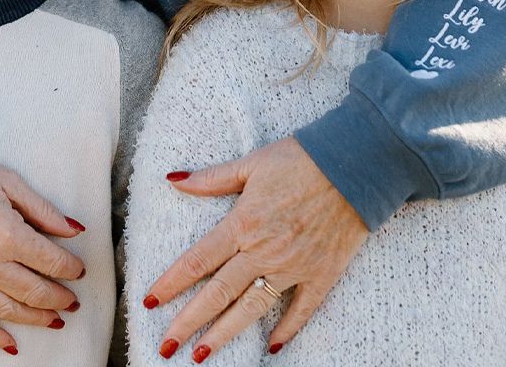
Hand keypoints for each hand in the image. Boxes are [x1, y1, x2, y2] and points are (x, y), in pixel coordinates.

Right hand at [0, 160, 86, 353]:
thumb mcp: (9, 182)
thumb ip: (43, 210)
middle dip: (60, 297)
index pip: (51, 261)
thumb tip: (74, 230)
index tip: (79, 270)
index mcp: (8, 234)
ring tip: (55, 320)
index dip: (70, 268)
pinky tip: (11, 345)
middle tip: (73, 301)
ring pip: (10, 310)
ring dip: (37, 318)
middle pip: (35, 290)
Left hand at [143, 138, 366, 357]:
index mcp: (242, 222)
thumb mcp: (251, 163)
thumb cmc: (300, 159)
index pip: (198, 260)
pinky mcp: (321, 274)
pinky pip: (301, 310)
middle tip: (165, 346)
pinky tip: (272, 349)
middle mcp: (263, 250)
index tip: (150, 301)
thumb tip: (173, 179)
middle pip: (218, 292)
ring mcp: (293, 267)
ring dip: (225, 333)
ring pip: (252, 308)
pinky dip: (287, 330)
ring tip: (201, 355)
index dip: (172, 283)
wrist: (355, 165)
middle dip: (189, 321)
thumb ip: (211, 179)